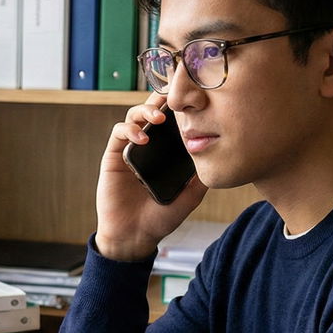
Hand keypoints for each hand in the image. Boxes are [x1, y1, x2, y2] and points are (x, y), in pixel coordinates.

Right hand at [95, 94, 207, 261]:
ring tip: (159, 118)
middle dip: (162, 98)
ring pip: (134, 115)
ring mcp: (130, 149)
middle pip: (152, 110)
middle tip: (174, 96)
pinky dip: (130, 129)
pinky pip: (119, 133)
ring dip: (146, 110)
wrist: (135, 236)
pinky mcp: (113, 156)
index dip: (180, 105)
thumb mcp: (190, 196)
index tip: (192, 96)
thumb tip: (218, 155)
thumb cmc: (160, 218)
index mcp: (165, 151)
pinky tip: (143, 138)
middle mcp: (148, 146)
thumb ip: (201, 176)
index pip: (172, 120)